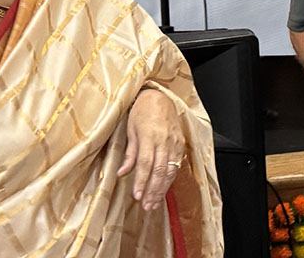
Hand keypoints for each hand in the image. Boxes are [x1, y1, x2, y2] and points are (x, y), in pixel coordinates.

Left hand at [118, 88, 185, 211]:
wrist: (159, 97)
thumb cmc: (141, 112)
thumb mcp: (130, 130)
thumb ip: (129, 153)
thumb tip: (122, 173)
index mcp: (149, 136)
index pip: (146, 164)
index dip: (141, 182)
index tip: (137, 196)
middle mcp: (164, 140)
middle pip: (159, 171)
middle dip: (153, 190)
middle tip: (147, 206)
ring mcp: (174, 142)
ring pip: (170, 170)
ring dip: (162, 188)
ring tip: (154, 203)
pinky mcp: (181, 143)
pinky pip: (177, 164)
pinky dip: (170, 178)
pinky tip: (164, 188)